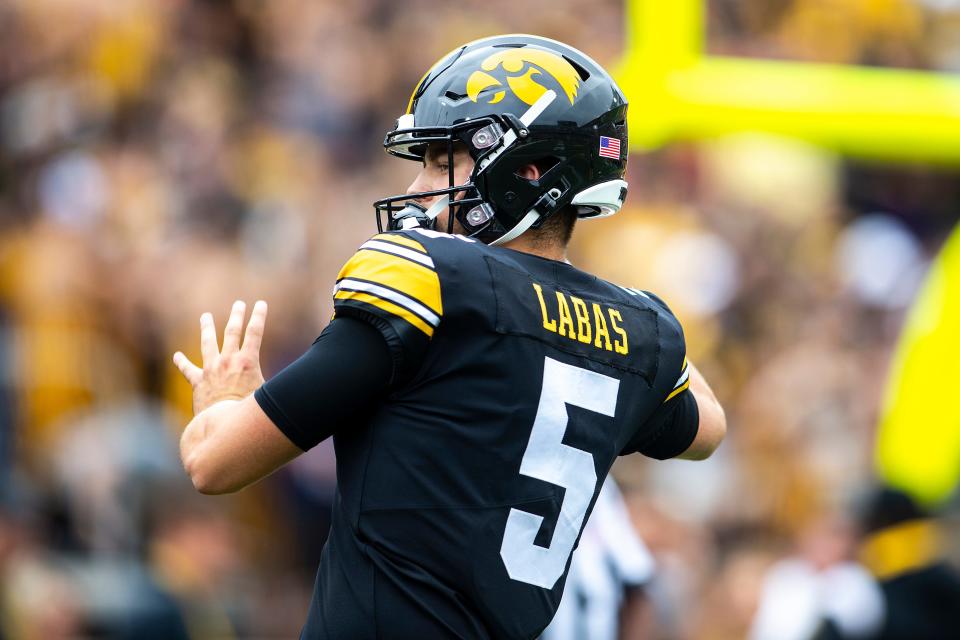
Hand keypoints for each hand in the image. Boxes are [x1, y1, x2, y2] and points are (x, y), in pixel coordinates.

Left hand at [173, 300, 267, 414]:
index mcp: (247, 362)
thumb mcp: (266, 394)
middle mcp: (228, 361)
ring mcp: (211, 369)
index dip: (259, 316)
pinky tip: (177, 355)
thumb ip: (273, 384)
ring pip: (207, 342)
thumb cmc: (248, 412)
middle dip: (236, 315)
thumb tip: (291, 384)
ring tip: (205, 316)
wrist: (222, 422)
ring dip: (207, 327)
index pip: (255, 332)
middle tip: (238, 304)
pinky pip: (187, 369)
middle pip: (232, 331)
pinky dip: (182, 362)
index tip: (261, 304)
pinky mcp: (198, 381)